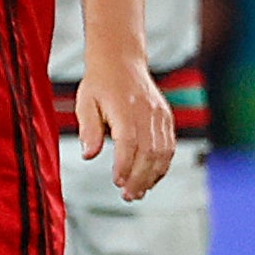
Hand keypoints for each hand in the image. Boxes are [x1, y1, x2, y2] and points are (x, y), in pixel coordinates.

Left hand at [71, 56, 176, 201]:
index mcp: (126, 106)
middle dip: (140, 177)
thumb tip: (89, 154)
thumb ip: (89, 129)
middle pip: (149, 150)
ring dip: (153, 175)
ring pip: (163, 150)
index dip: (125, 165)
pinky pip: (169, 144)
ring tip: (139, 192)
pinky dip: (163, 164)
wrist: (121, 58)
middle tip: (128, 196)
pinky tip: (151, 177)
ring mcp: (159, 113)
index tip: (117, 182)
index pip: (129, 141)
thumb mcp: (85, 102)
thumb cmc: (100, 81)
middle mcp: (147, 110)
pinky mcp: (165, 116)